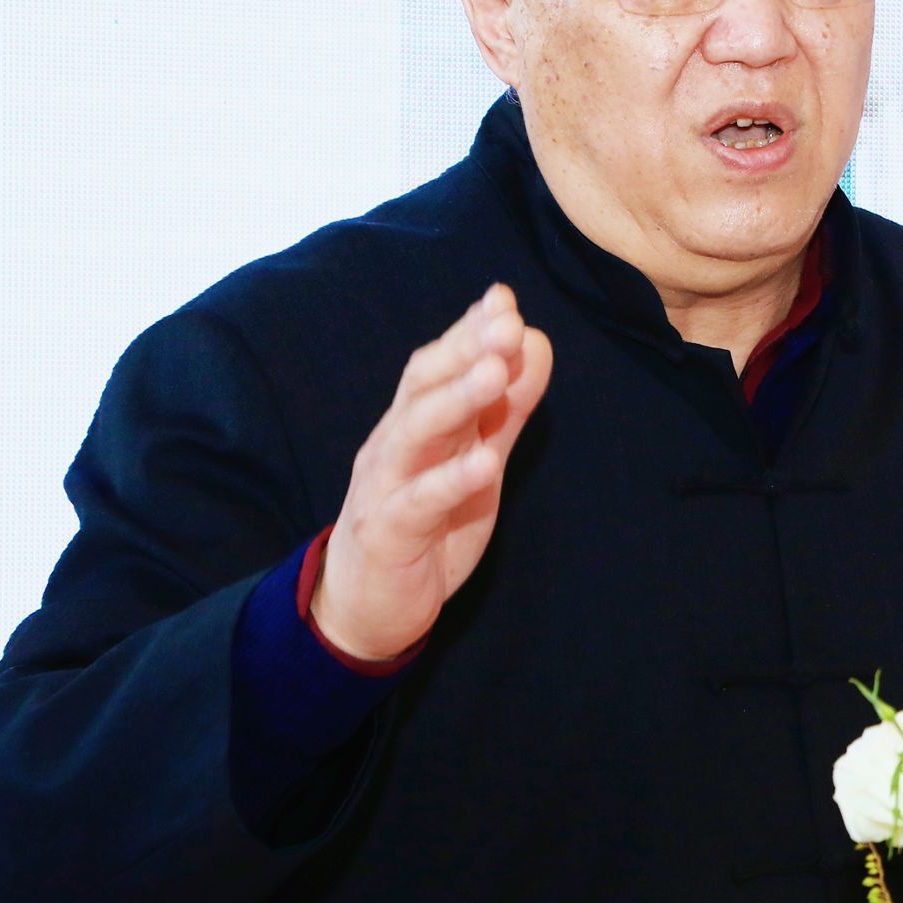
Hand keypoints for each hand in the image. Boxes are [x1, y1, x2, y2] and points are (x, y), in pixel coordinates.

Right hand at [310, 284, 553, 661]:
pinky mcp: (389, 532)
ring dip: (457, 399)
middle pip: (423, 385)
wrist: (367, 603)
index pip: (438, 364)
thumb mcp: (476, 459)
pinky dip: (450, 481)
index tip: (504, 298)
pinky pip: (418, 502)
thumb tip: (535, 344)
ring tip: (495, 373)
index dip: (469, 330)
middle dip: (466, 350)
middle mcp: (395, 443)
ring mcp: (386, 485)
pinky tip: (484, 464)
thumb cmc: (425, 520)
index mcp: (415, 422)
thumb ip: (505, 408)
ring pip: (416, 432)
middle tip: (507, 322)